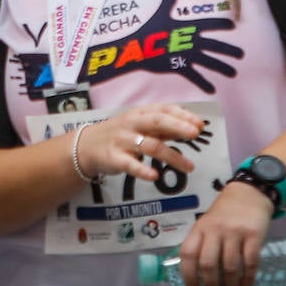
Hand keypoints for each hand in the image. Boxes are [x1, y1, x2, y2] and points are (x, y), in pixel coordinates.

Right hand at [75, 104, 203, 181]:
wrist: (86, 146)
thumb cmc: (120, 134)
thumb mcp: (140, 125)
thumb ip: (163, 127)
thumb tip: (193, 127)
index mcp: (140, 113)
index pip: (163, 109)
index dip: (182, 116)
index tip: (200, 125)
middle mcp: (132, 124)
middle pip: (157, 122)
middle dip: (177, 127)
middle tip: (195, 134)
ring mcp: (123, 141)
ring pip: (150, 146)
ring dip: (172, 156)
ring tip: (189, 167)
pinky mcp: (114, 158)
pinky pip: (130, 164)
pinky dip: (142, 170)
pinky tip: (155, 176)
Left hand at [175, 181, 273, 285]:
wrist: (250, 193)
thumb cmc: (225, 213)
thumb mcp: (207, 223)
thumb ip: (202, 243)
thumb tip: (198, 274)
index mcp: (200, 228)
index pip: (187, 253)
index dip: (188, 274)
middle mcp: (215, 230)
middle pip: (208, 264)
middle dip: (211, 285)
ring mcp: (235, 233)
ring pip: (230, 267)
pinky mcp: (254, 236)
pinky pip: (250, 263)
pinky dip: (247, 280)